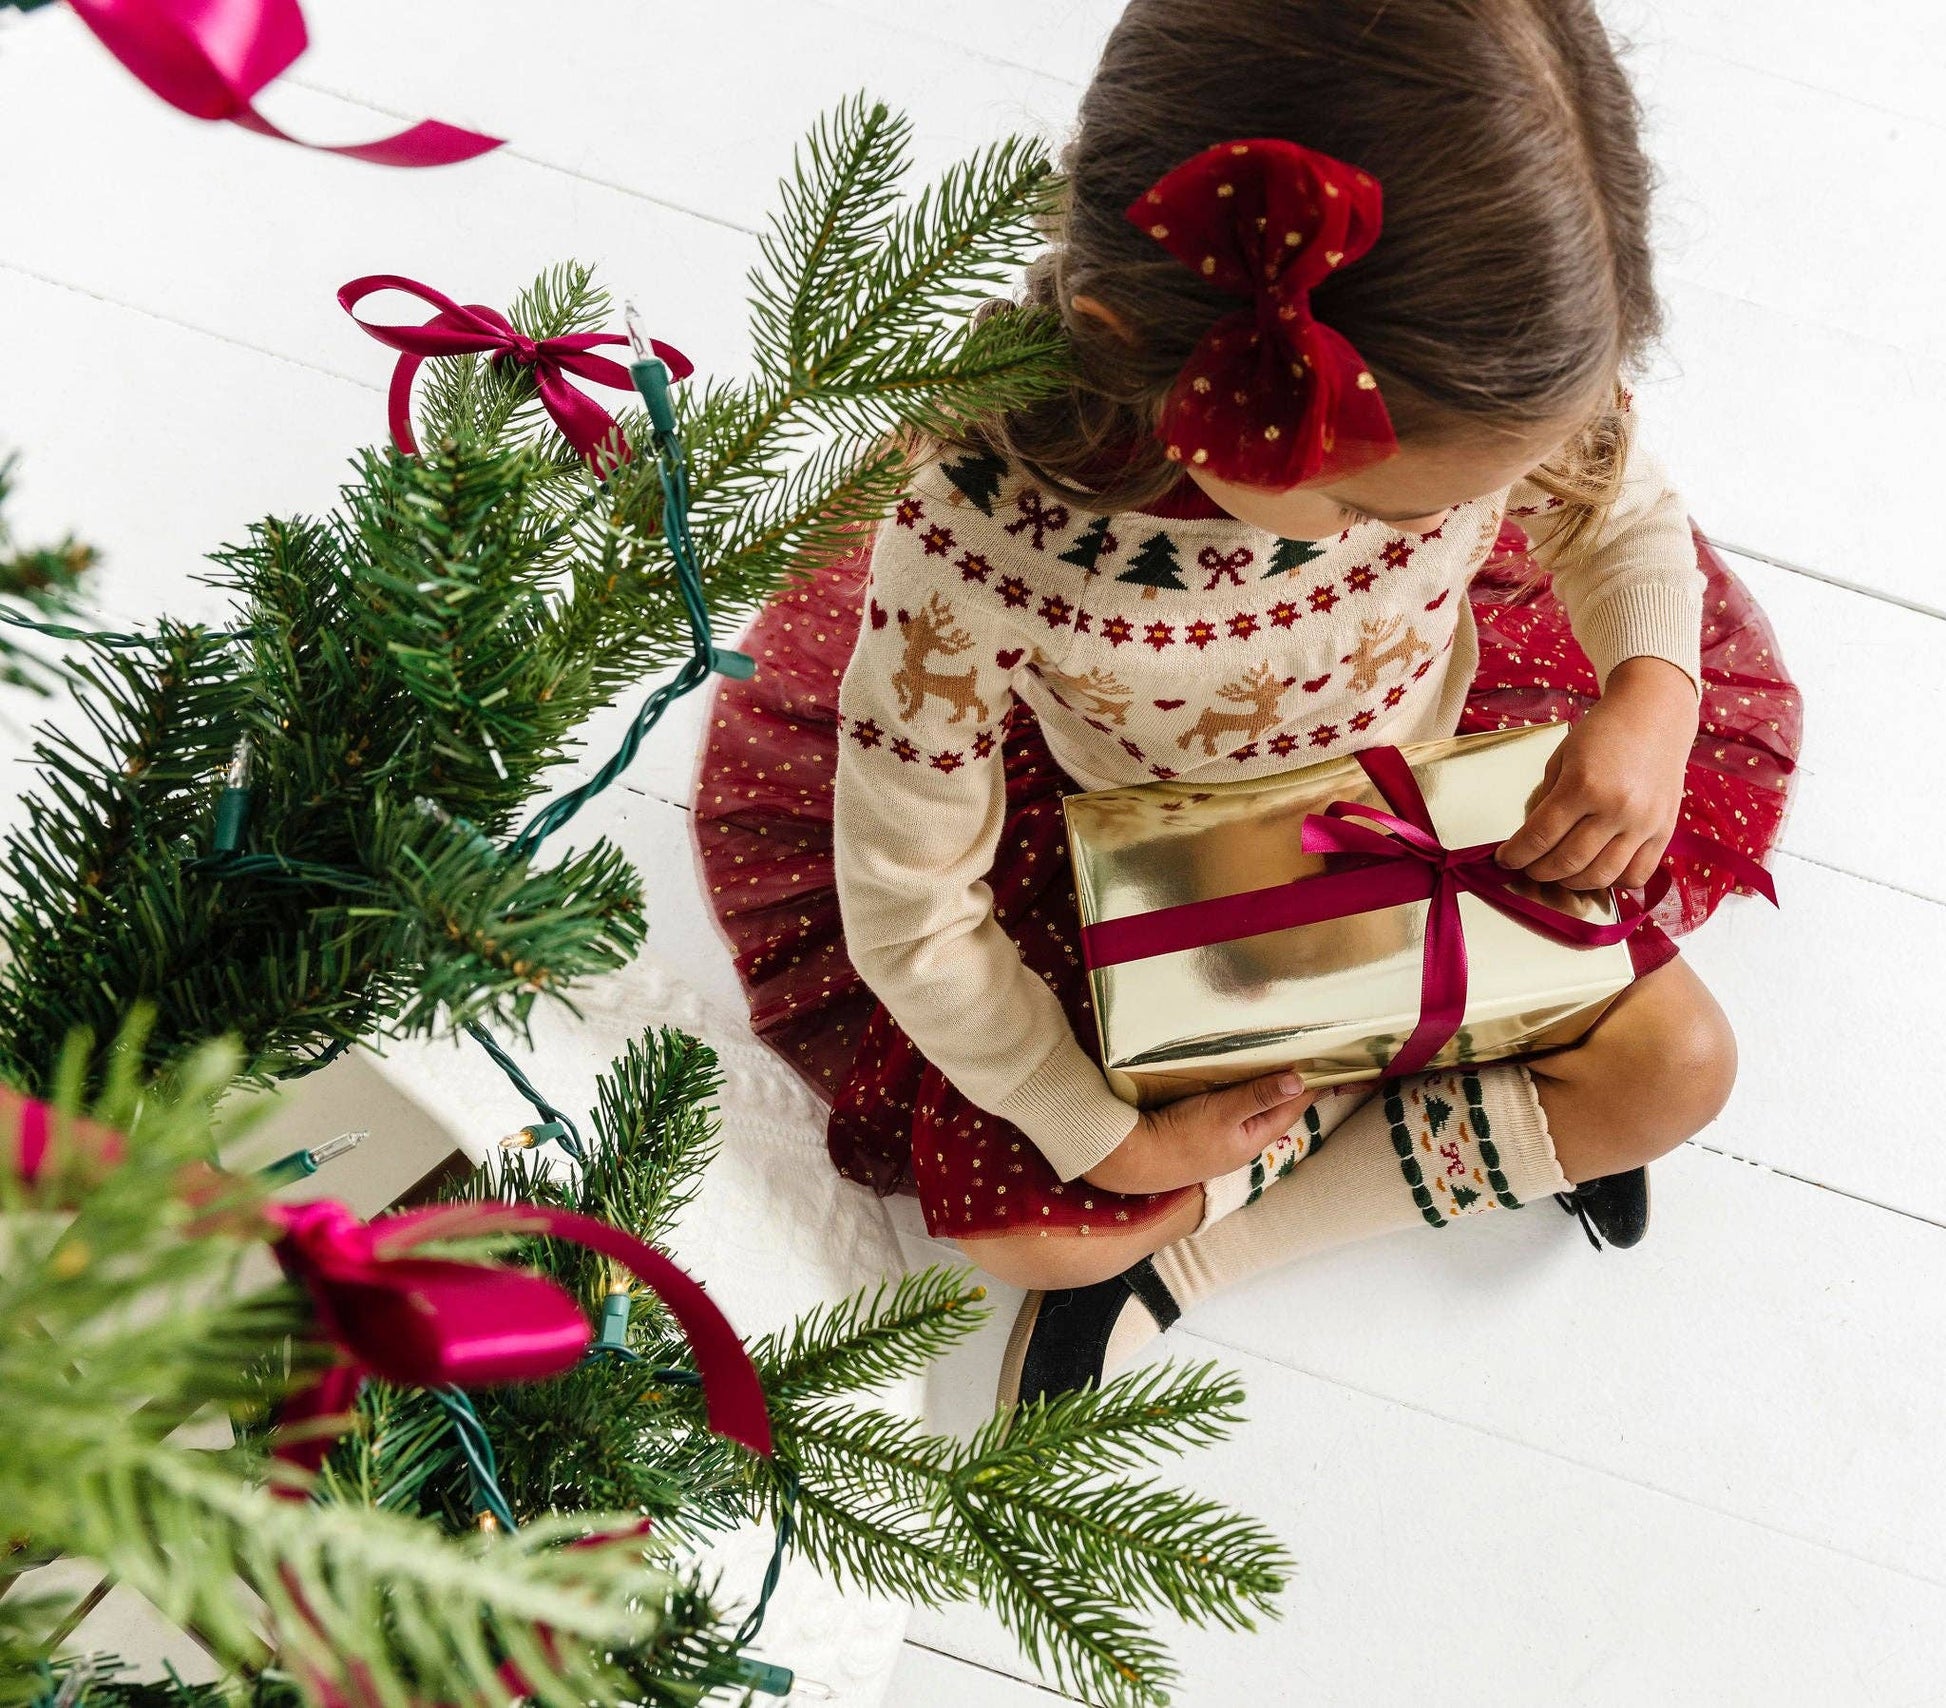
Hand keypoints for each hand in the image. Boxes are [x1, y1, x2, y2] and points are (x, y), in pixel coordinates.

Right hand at [1084, 1071, 1313, 1196]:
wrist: (1135, 1159)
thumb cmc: (1181, 1138)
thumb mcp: (1223, 1113)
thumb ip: (1258, 1095)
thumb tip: (1300, 1081)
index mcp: (1254, 1138)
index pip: (1292, 1107)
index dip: (1312, 1086)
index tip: (1329, 1064)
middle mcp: (1242, 1140)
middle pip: (1275, 1108)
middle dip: (1292, 1086)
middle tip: (1308, 1059)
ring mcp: (1222, 1138)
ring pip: (1253, 1108)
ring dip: (1266, 1088)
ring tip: (1280, 1064)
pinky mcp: (1202, 1132)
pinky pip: (1232, 1109)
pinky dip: (1241, 1092)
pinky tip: (1237, 1081)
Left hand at [1495, 655, 1697, 891]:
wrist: (1654, 714)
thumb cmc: (1602, 732)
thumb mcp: (1561, 758)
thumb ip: (1546, 800)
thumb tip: (1530, 839)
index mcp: (1583, 785)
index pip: (1540, 836)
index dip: (1516, 854)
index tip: (1504, 860)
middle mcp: (1616, 808)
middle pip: (1568, 862)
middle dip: (1538, 871)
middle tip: (1527, 868)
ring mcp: (1644, 823)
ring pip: (1601, 876)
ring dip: (1571, 883)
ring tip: (1557, 873)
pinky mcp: (1664, 831)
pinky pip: (1637, 875)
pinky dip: (1612, 882)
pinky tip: (1595, 871)